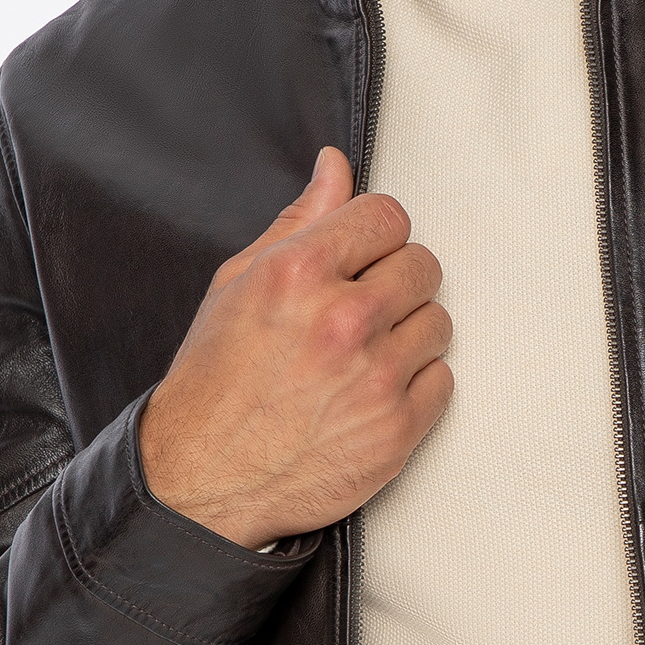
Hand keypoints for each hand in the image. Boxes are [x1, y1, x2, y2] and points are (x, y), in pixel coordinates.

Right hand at [138, 147, 452, 549]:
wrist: (201, 476)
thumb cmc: (215, 383)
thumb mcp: (238, 284)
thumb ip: (298, 221)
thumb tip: (336, 168)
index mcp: (299, 273)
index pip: (387, 215)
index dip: (376, 236)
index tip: (365, 256)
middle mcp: (343, 320)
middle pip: (422, 265)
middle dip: (395, 283)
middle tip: (360, 311)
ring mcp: (376, 377)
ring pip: (438, 322)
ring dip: (407, 335)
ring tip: (361, 357)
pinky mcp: (397, 428)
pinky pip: (443, 380)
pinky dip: (414, 386)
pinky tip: (371, 393)